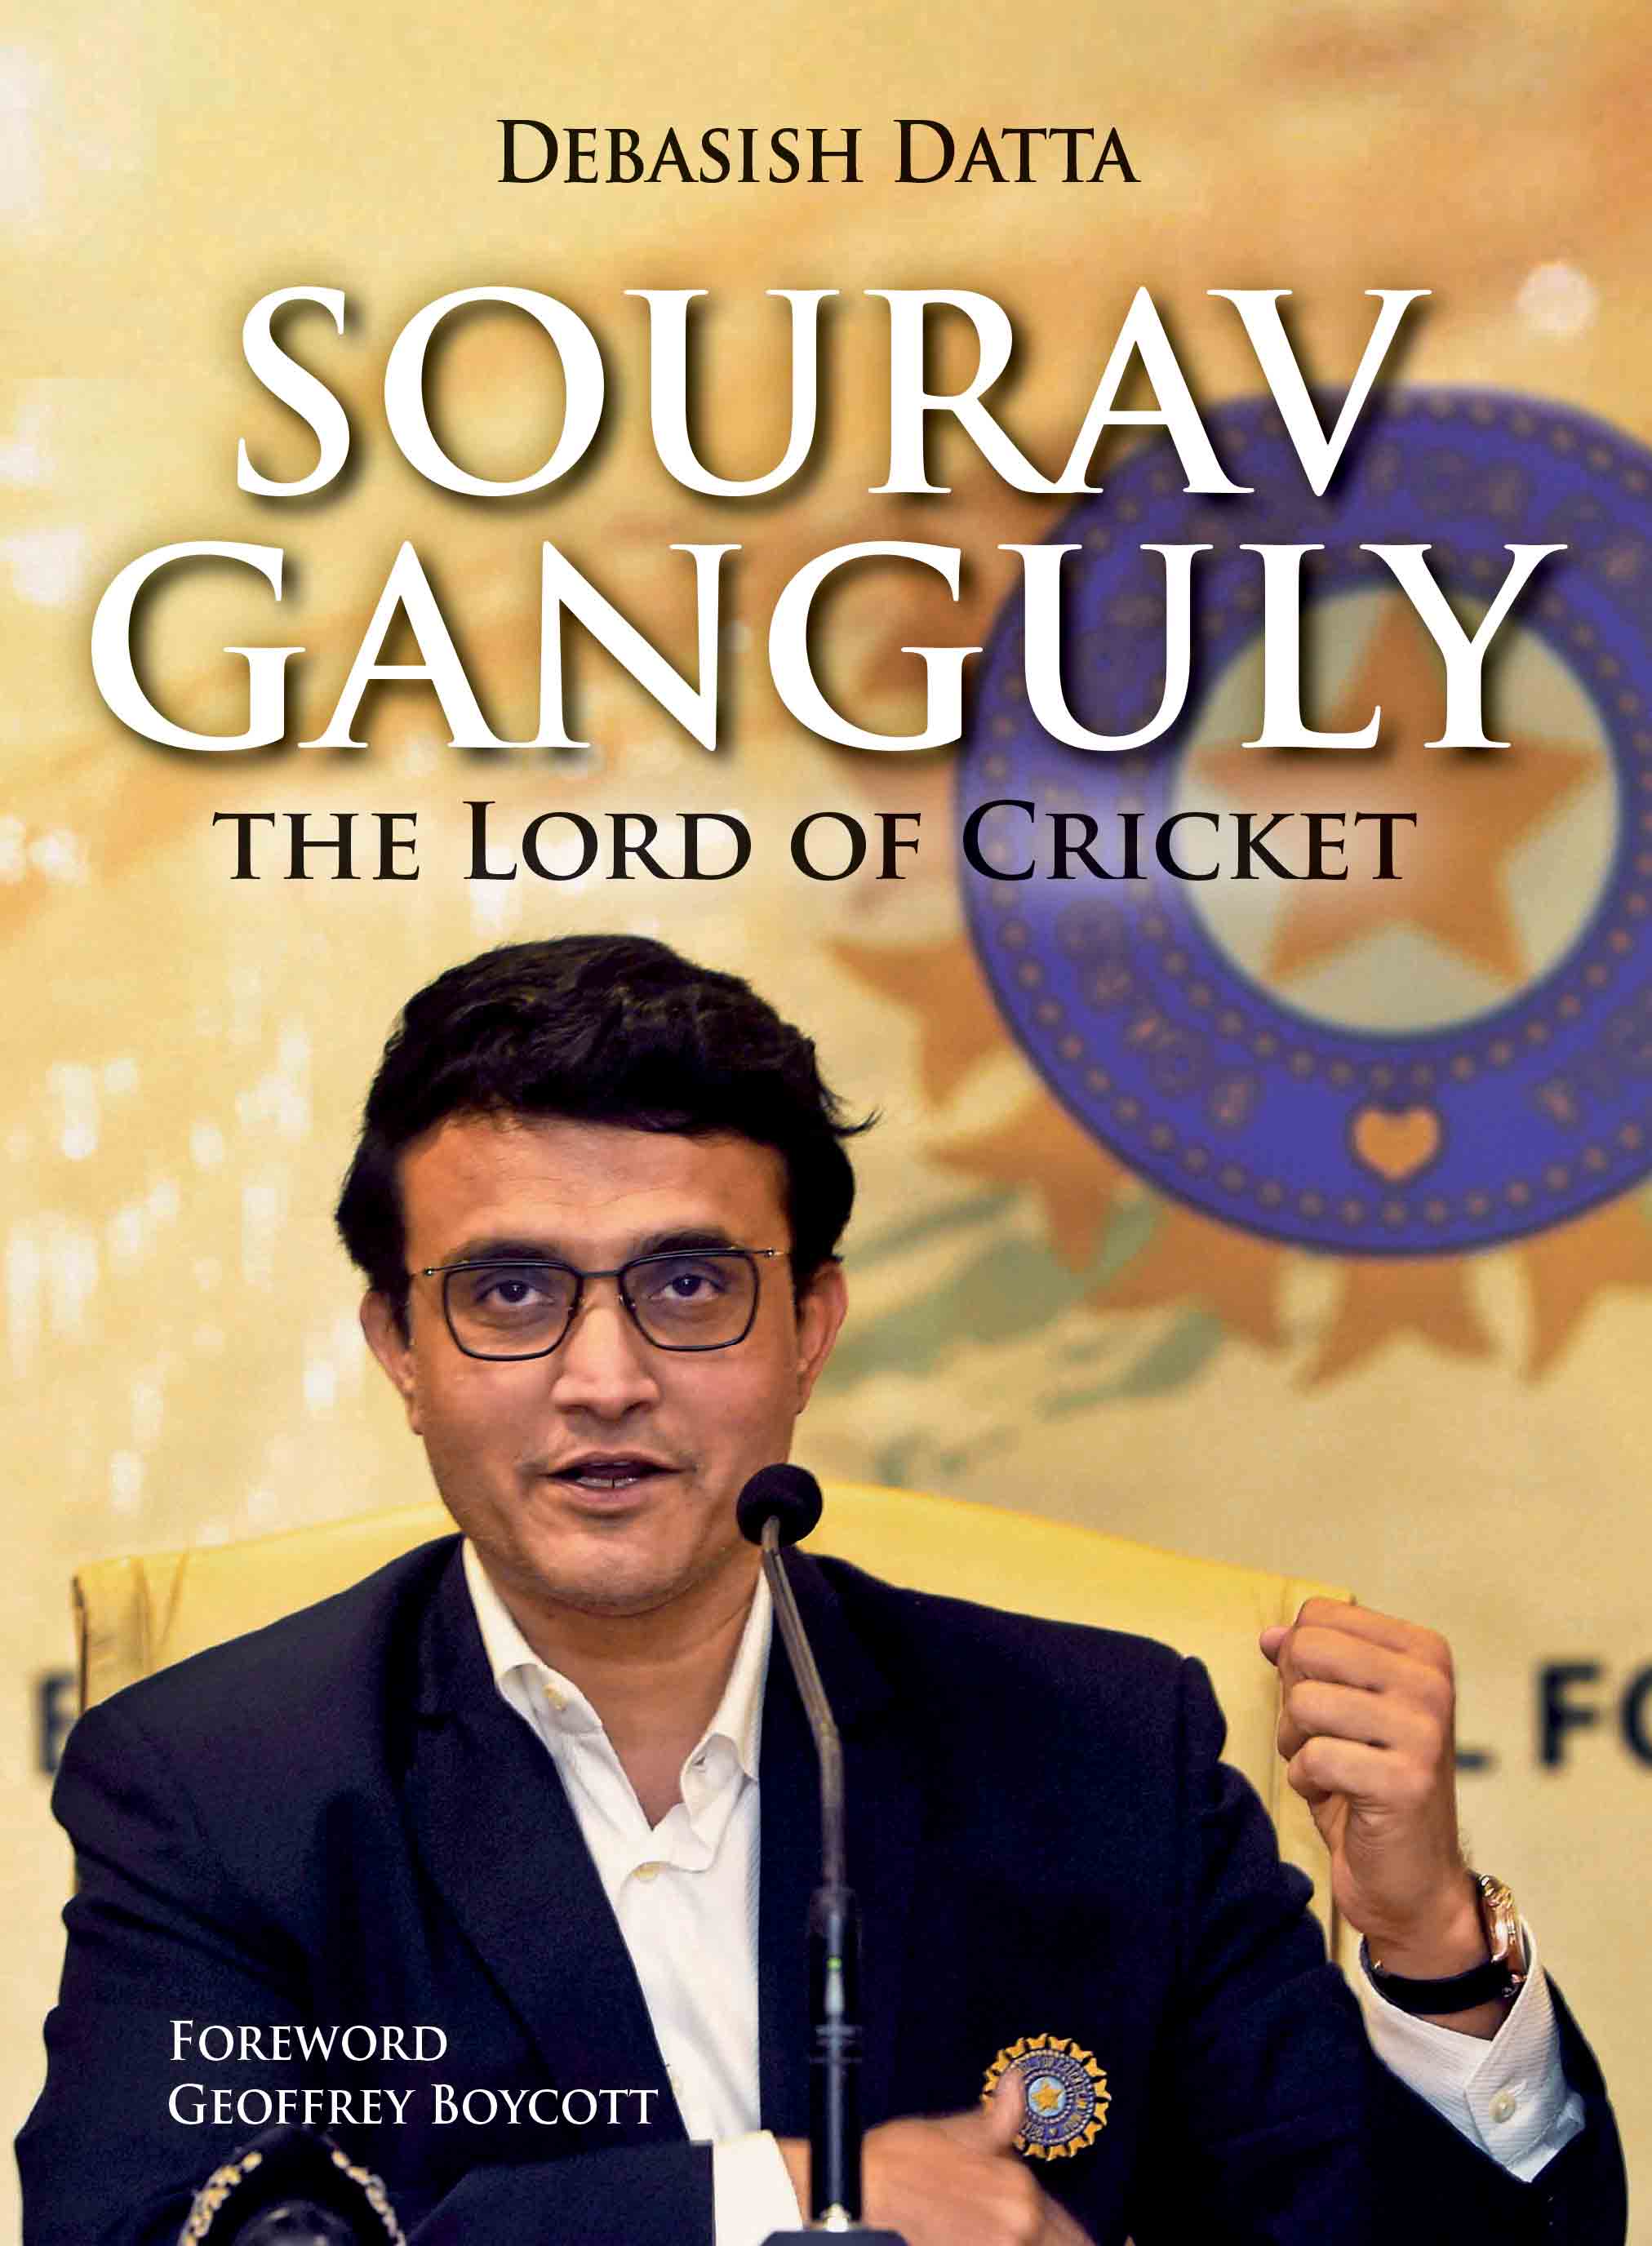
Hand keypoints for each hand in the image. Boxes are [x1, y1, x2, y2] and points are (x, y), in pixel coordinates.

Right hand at [778, 2075, 1089, 2245]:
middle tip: (1074, 2238)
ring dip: (1038, 2244)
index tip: (1092, 2236)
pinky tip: (999, 2239)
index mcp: (1020, 2191)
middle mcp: (1017, 2226)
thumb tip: (1018, 2086)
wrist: (865, 2186)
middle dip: (1061, 2239)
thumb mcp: (959, 2132)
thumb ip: (999, 2120)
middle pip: (1063, 2244)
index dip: (1072, 2231)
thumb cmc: (906, 2157)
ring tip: (1021, 2234)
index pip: (1068, 2224)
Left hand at [1260, 1599, 1484, 1981]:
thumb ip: (1306, 1664)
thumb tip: (1269, 1635)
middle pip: (1307, 1650)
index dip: (1299, 1663)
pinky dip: (1307, 1782)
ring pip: (1304, 1703)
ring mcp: (1424, 1731)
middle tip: (1324, 1739)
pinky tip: (1340, 1798)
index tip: (1331, 1704)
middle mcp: (1432, 1683)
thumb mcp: (1337, 1710)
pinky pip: (1313, 1759)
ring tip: (1331, 1770)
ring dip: (1297, 1745)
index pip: (1319, 1617)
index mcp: (1422, 1652)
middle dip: (1294, 1700)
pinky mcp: (1406, 1781)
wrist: (1411, 1878)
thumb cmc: (1368, 1783)